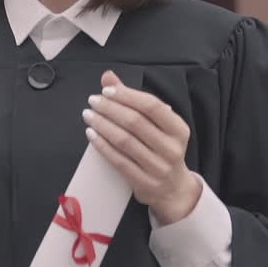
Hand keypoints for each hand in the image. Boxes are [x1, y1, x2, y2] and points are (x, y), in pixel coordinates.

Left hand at [83, 70, 202, 224]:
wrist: (173, 188)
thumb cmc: (162, 149)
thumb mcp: (158, 125)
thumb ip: (133, 99)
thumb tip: (109, 77)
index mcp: (178, 129)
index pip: (151, 106)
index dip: (127, 95)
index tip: (107, 90)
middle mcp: (171, 148)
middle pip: (135, 122)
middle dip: (110, 108)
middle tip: (93, 101)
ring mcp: (158, 167)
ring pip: (124, 141)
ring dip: (102, 125)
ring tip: (89, 115)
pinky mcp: (144, 182)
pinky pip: (118, 161)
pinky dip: (102, 146)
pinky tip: (92, 135)